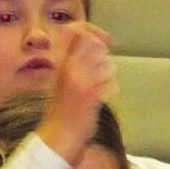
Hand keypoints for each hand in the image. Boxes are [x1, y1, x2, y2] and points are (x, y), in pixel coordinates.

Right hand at [35, 24, 116, 156]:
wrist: (57, 136)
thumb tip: (96, 47)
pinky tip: (102, 98)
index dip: (95, 32)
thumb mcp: (63, 81)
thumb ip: (76, 63)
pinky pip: (112, 84)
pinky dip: (111, 90)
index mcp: (63, 65)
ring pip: (108, 65)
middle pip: (98, 46)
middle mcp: (72, 70)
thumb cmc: (61, 112)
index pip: (80, 33)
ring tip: (99, 87)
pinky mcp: (92, 97)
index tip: (106, 39)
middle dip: (104, 56)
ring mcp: (82, 83)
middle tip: (101, 71)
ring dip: (109, 75)